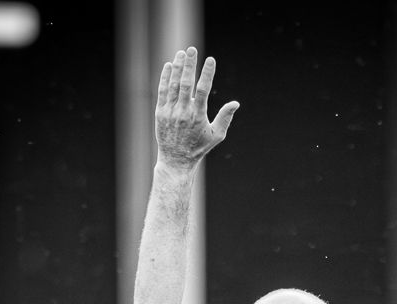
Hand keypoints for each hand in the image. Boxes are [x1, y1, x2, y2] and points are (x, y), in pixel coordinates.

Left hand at [155, 47, 238, 170]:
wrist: (176, 161)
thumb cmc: (198, 148)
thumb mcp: (216, 136)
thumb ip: (225, 118)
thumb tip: (235, 103)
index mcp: (198, 116)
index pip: (203, 90)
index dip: (207, 73)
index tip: (210, 60)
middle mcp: (183, 112)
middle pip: (186, 83)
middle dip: (189, 64)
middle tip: (192, 49)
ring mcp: (170, 112)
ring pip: (173, 85)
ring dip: (177, 67)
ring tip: (181, 53)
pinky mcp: (160, 113)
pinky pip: (162, 91)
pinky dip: (165, 77)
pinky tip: (168, 66)